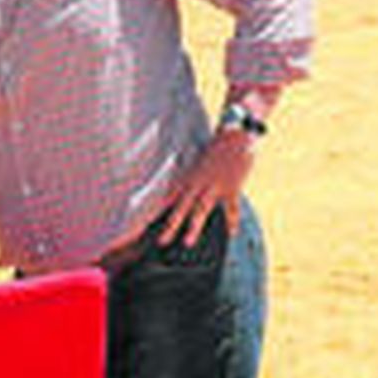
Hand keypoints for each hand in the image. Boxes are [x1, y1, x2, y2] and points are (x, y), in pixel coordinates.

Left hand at [159, 127, 255, 246]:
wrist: (235, 134)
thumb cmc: (216, 149)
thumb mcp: (196, 165)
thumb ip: (189, 181)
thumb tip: (178, 196)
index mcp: (187, 179)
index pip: (166, 199)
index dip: (154, 214)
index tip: (142, 228)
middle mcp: (197, 184)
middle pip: (180, 208)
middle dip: (170, 225)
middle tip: (161, 242)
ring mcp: (214, 186)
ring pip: (201, 209)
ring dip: (194, 227)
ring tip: (187, 243)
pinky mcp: (232, 187)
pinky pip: (231, 207)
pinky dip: (232, 221)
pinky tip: (231, 234)